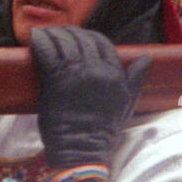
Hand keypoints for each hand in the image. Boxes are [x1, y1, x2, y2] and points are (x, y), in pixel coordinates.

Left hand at [30, 27, 150, 169]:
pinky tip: (34, 37)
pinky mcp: (55, 80)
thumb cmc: (102, 129)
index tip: (78, 37)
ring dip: (53, 34)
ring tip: (44, 32)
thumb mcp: (127, 102)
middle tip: (57, 33)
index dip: (89, 36)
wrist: (81, 148)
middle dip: (69, 32)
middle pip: (82, 39)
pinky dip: (40, 41)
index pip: (102, 42)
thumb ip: (135, 79)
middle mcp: (96, 69)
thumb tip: (146, 59)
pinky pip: (47, 52)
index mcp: (113, 73)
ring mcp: (75, 73)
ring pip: (64, 42)